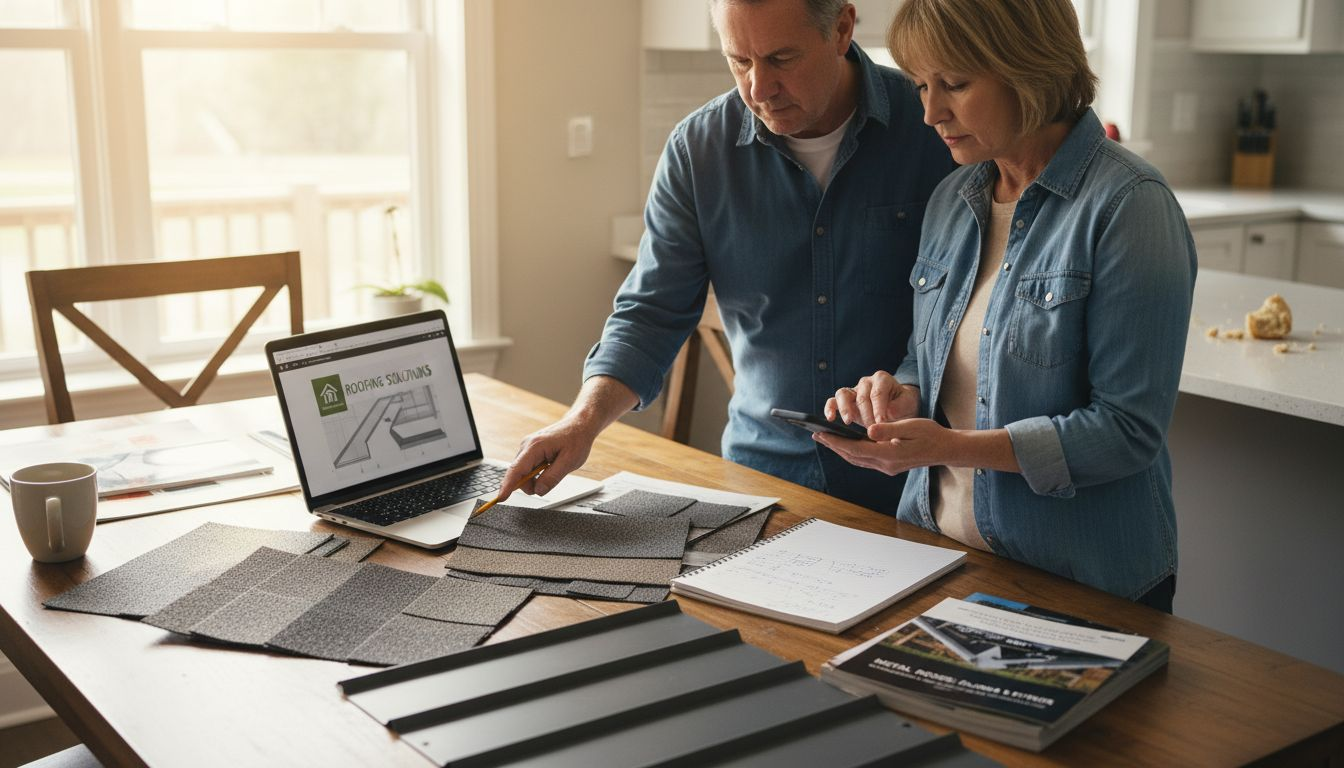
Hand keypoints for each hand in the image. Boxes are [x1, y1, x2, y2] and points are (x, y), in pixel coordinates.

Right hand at [497, 417, 598, 498]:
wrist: (578, 425)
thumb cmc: (576, 439)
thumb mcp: (569, 462)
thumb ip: (552, 478)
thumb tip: (538, 490)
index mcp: (535, 446)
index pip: (516, 470)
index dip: (507, 486)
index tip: (500, 498)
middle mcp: (526, 446)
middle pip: (518, 474)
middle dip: (531, 484)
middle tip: (550, 482)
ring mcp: (526, 447)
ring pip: (523, 472)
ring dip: (535, 478)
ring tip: (553, 469)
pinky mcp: (529, 450)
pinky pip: (527, 468)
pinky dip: (536, 473)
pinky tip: (549, 466)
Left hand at [813, 418, 950, 474]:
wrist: (946, 449)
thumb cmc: (931, 434)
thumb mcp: (911, 426)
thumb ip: (889, 429)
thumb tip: (869, 429)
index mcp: (890, 454)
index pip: (856, 449)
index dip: (836, 442)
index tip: (821, 433)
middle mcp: (886, 464)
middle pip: (852, 457)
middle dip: (833, 446)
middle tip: (816, 435)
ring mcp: (887, 468)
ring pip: (857, 460)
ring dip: (841, 450)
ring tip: (827, 440)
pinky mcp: (890, 466)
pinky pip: (865, 461)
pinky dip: (852, 453)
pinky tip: (846, 445)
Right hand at [824, 371, 918, 426]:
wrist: (898, 408)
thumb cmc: (904, 405)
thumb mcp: (909, 404)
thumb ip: (900, 406)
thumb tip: (888, 412)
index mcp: (882, 379)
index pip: (877, 393)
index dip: (879, 407)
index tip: (881, 422)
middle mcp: (866, 382)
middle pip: (861, 396)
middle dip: (866, 414)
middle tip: (872, 429)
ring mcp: (853, 391)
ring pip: (843, 394)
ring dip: (845, 409)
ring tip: (849, 422)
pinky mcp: (844, 401)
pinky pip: (833, 402)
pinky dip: (830, 409)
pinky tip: (830, 419)